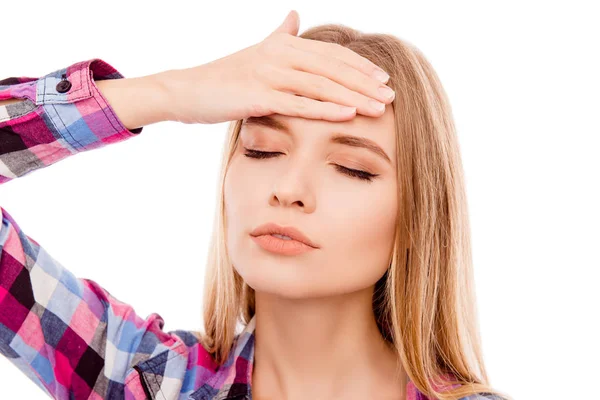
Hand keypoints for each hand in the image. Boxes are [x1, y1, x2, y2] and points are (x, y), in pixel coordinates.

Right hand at [159, 10, 394, 124]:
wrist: (188, 91)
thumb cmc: (225, 76)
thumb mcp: (257, 51)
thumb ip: (280, 35)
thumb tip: (295, 16)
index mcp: (284, 44)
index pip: (331, 54)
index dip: (360, 66)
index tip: (383, 78)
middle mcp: (280, 54)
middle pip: (333, 68)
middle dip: (365, 82)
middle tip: (391, 95)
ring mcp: (269, 74)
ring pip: (321, 85)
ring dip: (354, 97)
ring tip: (380, 108)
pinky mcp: (259, 96)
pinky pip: (299, 104)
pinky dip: (326, 109)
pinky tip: (348, 115)